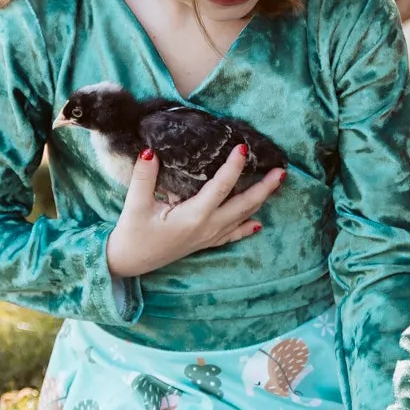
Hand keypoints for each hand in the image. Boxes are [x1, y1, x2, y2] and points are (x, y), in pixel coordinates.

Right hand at [104, 145, 282, 278]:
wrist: (129, 262)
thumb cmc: (132, 233)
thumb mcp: (135, 204)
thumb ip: (144, 177)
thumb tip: (150, 151)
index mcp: (194, 216)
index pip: (221, 187)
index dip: (233, 167)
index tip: (242, 147)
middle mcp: (207, 227)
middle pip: (243, 204)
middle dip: (264, 188)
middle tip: (281, 171)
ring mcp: (208, 237)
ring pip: (241, 217)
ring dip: (260, 201)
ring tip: (275, 185)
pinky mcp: (204, 243)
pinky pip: (232, 234)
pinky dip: (246, 227)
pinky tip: (258, 225)